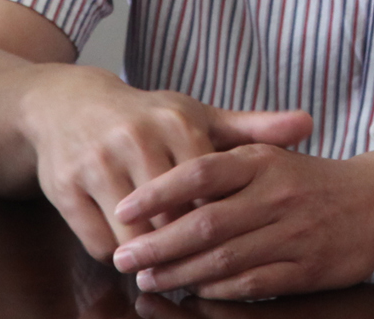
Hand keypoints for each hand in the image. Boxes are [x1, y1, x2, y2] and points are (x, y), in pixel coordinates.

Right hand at [21, 65, 311, 262]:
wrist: (69, 105)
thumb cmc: (147, 116)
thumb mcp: (198, 116)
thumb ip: (254, 127)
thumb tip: (310, 125)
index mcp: (176, 123)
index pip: (210, 191)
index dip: (221, 223)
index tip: (234, 242)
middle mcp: (134, 139)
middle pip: (172, 219)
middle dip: (186, 248)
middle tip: (200, 268)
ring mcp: (95, 164)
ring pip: (134, 236)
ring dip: (151, 257)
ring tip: (167, 267)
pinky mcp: (63, 188)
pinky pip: (98, 242)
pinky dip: (115, 253)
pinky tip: (129, 248)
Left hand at [110, 143, 373, 299]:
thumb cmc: (307, 178)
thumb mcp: (268, 156)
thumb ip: (222, 163)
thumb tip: (160, 175)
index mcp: (262, 160)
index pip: (199, 170)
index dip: (158, 191)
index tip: (124, 208)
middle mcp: (276, 194)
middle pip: (205, 221)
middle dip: (158, 243)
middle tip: (124, 257)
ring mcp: (293, 233)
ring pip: (224, 258)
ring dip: (180, 272)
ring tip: (148, 279)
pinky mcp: (307, 268)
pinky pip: (252, 283)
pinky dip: (218, 290)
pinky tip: (194, 291)